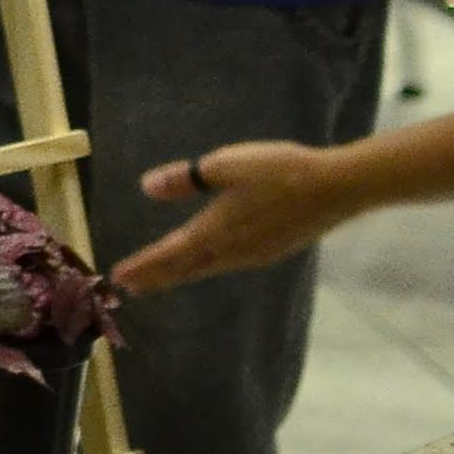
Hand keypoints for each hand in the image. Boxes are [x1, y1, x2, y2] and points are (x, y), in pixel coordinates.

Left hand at [116, 138, 354, 295]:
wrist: (336, 188)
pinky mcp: (271, 251)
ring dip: (178, 273)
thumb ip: (186, 179)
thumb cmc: (279, 172)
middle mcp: (231, 250)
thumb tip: (147, 187)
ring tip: (158, 279)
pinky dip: (203, 267)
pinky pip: (226, 264)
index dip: (143, 266)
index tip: (118, 278)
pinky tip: (204, 262)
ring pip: (206, 268)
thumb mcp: (226, 165)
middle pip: (185, 268)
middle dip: (155, 277)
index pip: (169, 254)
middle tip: (128, 287)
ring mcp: (254, 254)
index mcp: (215, 231)